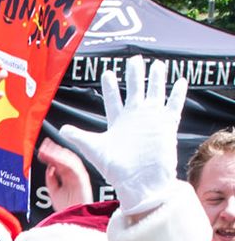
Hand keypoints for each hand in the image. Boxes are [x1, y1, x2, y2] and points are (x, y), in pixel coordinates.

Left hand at [37, 137, 93, 211]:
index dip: (51, 154)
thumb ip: (51, 178)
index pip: (60, 161)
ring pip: (69, 160)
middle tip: (44, 146)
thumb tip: (48, 166)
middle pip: (65, 158)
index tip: (42, 150)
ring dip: (58, 153)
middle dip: (54, 150)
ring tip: (48, 150)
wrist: (74, 219)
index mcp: (68, 176)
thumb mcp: (54, 191)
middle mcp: (74, 174)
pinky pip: (73, 167)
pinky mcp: (82, 178)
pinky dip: (65, 160)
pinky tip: (56, 158)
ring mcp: (78, 175)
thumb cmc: (67, 208)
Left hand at [58, 56, 186, 214]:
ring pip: (155, 93)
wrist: (139, 182)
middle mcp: (135, 118)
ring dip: (156, 79)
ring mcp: (151, 120)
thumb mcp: (95, 150)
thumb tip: (61, 129)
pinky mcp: (166, 125)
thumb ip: (80, 137)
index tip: (107, 73)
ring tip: (157, 64)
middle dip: (135, 74)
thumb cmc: (116, 171)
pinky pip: (174, 106)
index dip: (110, 86)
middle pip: (135, 90)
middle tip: (135, 58)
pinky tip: (180, 81)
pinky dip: (177, 94)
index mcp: (117, 122)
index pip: (113, 99)